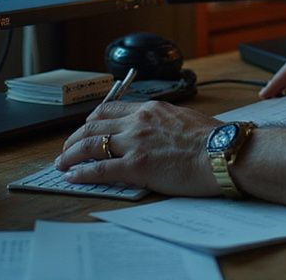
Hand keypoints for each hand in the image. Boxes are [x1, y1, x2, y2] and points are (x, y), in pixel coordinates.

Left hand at [55, 100, 217, 195]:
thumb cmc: (214, 139)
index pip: (110, 109)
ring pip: (91, 145)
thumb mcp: (186, 118)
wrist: (223, 153)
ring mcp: (135, 144)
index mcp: (152, 109)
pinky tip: (72, 177)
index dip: (92, 120)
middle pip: (94, 126)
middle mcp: (139, 122)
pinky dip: (81, 173)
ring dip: (71, 155)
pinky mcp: (136, 167)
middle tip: (67, 149)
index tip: (86, 128)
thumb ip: (166, 122)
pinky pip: (99, 169)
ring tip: (62, 164)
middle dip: (75, 138)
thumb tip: (163, 130)